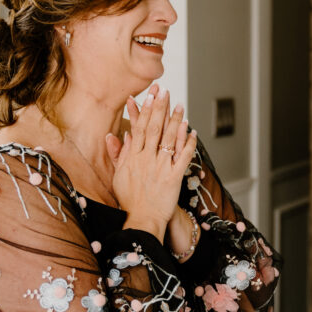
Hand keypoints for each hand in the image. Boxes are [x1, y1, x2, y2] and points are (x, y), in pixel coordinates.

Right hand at [105, 83, 197, 236]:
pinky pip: (183, 157)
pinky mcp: (173, 178)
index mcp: (133, 157)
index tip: (150, 96)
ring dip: (176, 121)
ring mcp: (160, 168)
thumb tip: (118, 135)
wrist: (142, 219)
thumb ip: (120, 154)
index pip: (139, 128)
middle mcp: (146, 159)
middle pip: (154, 129)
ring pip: (169, 140)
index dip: (146, 111)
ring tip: (181, 106)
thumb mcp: (119, 175)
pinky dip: (188, 144)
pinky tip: (193, 131)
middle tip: (166, 92)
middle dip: (161, 109)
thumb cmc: (130, 198)